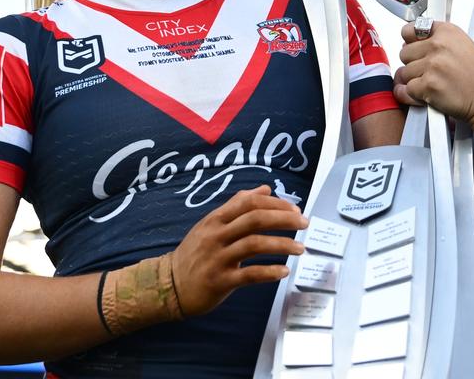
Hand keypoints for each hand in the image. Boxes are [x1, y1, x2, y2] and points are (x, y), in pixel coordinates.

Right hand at [168, 185, 306, 315]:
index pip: (249, 202)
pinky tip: (284, 272)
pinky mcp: (220, 281)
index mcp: (216, 219)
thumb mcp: (212, 224)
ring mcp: (218, 258)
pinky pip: (249, 274)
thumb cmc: (195, 253)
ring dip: (282, 244)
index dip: (275, 203)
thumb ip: (237, 205)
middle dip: (284, 219)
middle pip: (255, 219)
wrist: (169, 285)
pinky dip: (269, 272)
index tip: (295, 208)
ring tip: (300, 248)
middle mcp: (216, 235)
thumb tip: (265, 189)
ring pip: (254, 244)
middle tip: (305, 223)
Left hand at [395, 20, 473, 124]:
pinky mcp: (427, 86)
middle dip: (413, 64)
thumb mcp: (461, 44)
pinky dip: (413, 96)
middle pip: (404, 53)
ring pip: (404, 73)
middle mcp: (437, 46)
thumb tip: (408, 44)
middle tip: (429, 72)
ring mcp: (432, 66)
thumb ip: (436, 39)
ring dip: (414, 81)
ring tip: (432, 84)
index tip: (415, 49)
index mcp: (446, 31)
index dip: (410, 42)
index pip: (409, 30)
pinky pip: (406, 90)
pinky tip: (427, 95)